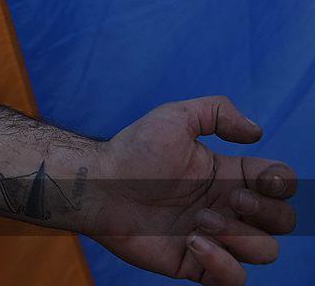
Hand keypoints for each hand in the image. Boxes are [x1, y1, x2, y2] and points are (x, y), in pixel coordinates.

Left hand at [88, 96, 295, 285]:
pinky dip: (224, 264)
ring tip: (199, 220)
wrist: (98, 185)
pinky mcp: (193, 264)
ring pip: (264, 252)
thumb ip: (218, 112)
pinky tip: (193, 242)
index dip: (282, 184)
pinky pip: (234, 280)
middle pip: (282, 222)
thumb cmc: (132, 150)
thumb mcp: (175, 117)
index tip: (262, 179)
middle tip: (232, 200)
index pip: (280, 185)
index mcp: (228, 175)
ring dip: (242, 237)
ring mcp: (212, 237)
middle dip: (267, 212)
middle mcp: (225, 207)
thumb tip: (257, 133)